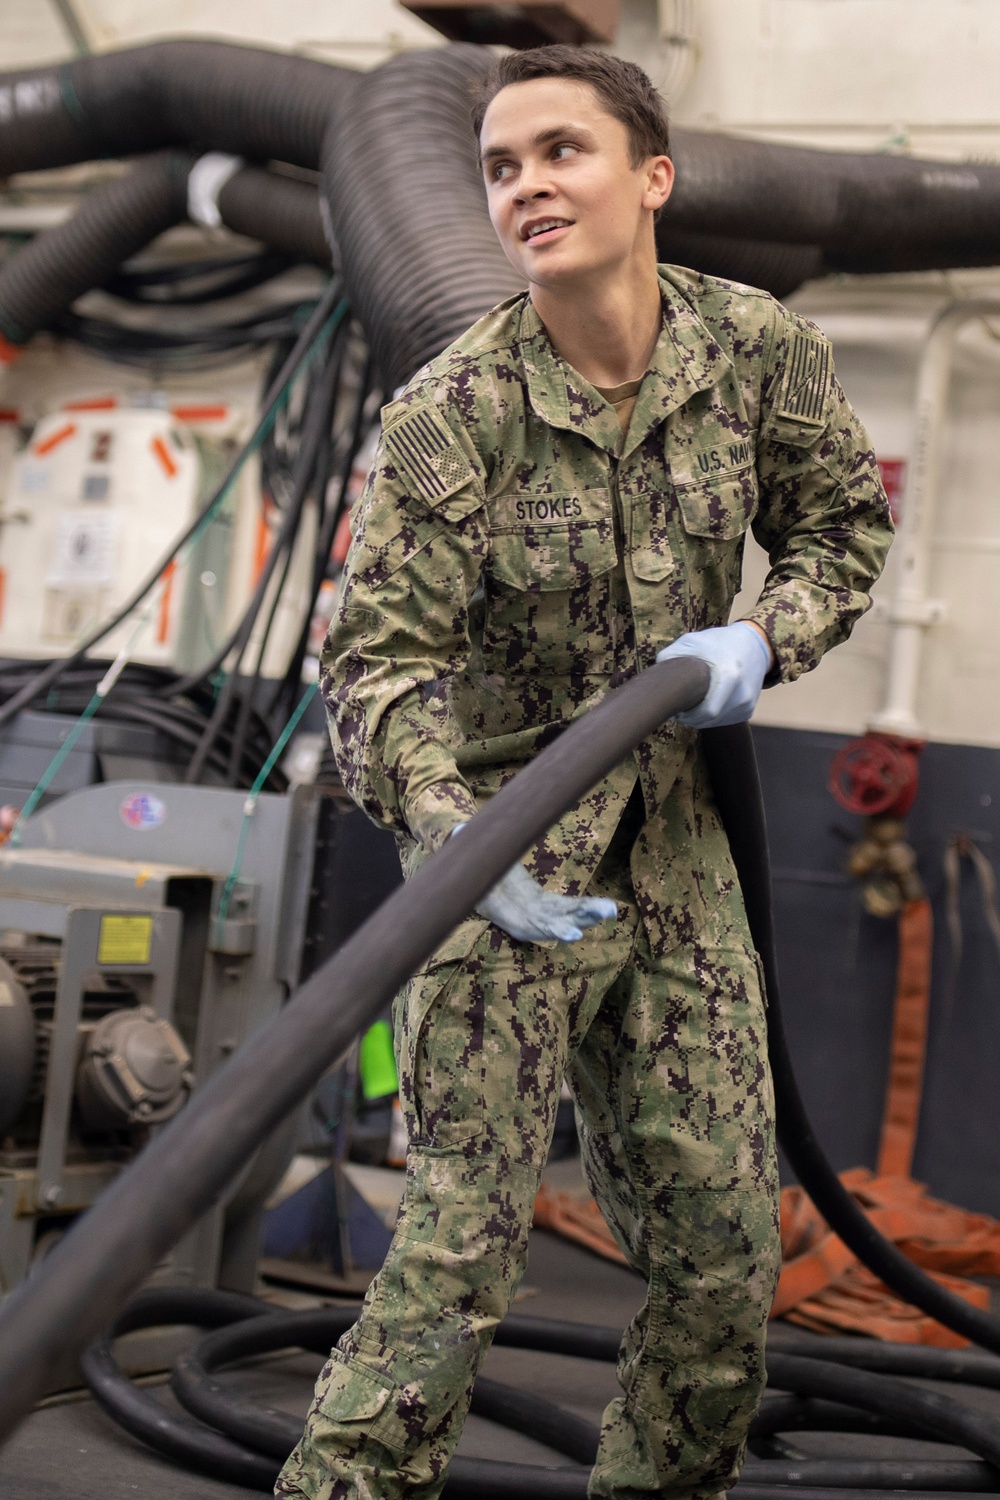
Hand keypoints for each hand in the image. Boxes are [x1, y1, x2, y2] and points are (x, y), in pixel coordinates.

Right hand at [452, 827, 616, 942]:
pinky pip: (574, 908)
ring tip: (612, 911)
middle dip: (576, 923)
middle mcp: (534, 921)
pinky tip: (610, 910)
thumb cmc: (479, 885)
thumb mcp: (471, 873)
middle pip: (558, 924)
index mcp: (515, 917)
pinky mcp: (555, 907)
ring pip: (571, 917)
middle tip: (594, 923)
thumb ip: (466, 852)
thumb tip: (459, 830)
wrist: (489, 896)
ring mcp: (547, 915)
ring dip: (591, 914)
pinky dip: (589, 908)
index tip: (571, 934)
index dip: (553, 929)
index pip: (536, 925)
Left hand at [656, 621, 771, 728]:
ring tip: (692, 705)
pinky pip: (724, 720)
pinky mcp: (748, 709)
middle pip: (709, 721)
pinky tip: (707, 703)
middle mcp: (742, 694)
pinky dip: (713, 717)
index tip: (677, 710)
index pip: (706, 713)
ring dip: (701, 719)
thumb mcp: (692, 641)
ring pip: (716, 723)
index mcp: (730, 676)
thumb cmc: (718, 642)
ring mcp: (747, 704)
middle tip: (680, 710)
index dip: (687, 716)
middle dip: (691, 719)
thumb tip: (655, 676)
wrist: (755, 644)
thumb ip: (670, 655)